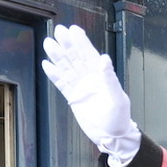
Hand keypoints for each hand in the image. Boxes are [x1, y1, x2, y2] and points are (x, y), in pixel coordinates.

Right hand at [42, 24, 139, 160]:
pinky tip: (47, 64)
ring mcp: (81, 88)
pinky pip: (62, 84)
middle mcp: (90, 79)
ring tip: (48, 43)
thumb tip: (104, 59)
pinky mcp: (74, 98)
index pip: (90, 55)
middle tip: (58, 30)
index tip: (74, 29)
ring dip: (58, 56)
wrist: (111, 137)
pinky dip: (55, 75)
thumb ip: (110, 79)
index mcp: (102, 76)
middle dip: (68, 45)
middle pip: (76, 59)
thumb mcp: (118, 99)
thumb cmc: (119, 118)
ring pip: (67, 69)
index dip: (82, 43)